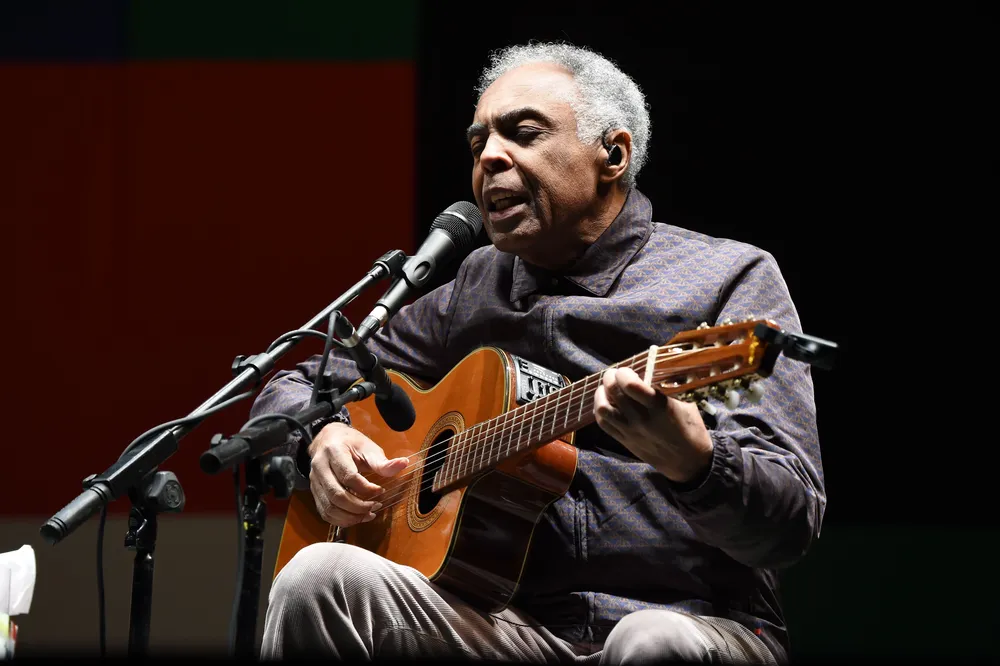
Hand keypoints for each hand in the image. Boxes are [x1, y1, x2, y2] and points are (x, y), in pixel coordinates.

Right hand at [306, 422, 408, 526]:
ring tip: (368, 514)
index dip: (366, 488)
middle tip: (375, 506)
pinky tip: (356, 517)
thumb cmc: (350, 444)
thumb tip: (403, 464)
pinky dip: (341, 520)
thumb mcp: (368, 448)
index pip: (348, 477)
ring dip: (350, 516)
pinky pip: (325, 512)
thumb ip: (383, 462)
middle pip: (336, 495)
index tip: (381, 491)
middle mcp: (320, 467)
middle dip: (358, 506)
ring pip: (329, 507)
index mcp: (334, 452)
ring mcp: (314, 481)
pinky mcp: (314, 492)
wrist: (328, 439)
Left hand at [593, 367, 713, 483]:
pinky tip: (607, 403)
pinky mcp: (625, 441)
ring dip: (602, 394)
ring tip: (608, 388)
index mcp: (659, 407)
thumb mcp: (687, 405)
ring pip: (603, 408)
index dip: (624, 373)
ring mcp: (630, 431)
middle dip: (610, 377)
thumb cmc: (692, 429)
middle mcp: (641, 419)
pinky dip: (601, 410)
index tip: (627, 370)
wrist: (689, 462)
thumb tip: (654, 371)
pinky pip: (603, 423)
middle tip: (614, 374)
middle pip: (614, 392)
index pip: (631, 385)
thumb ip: (668, 389)